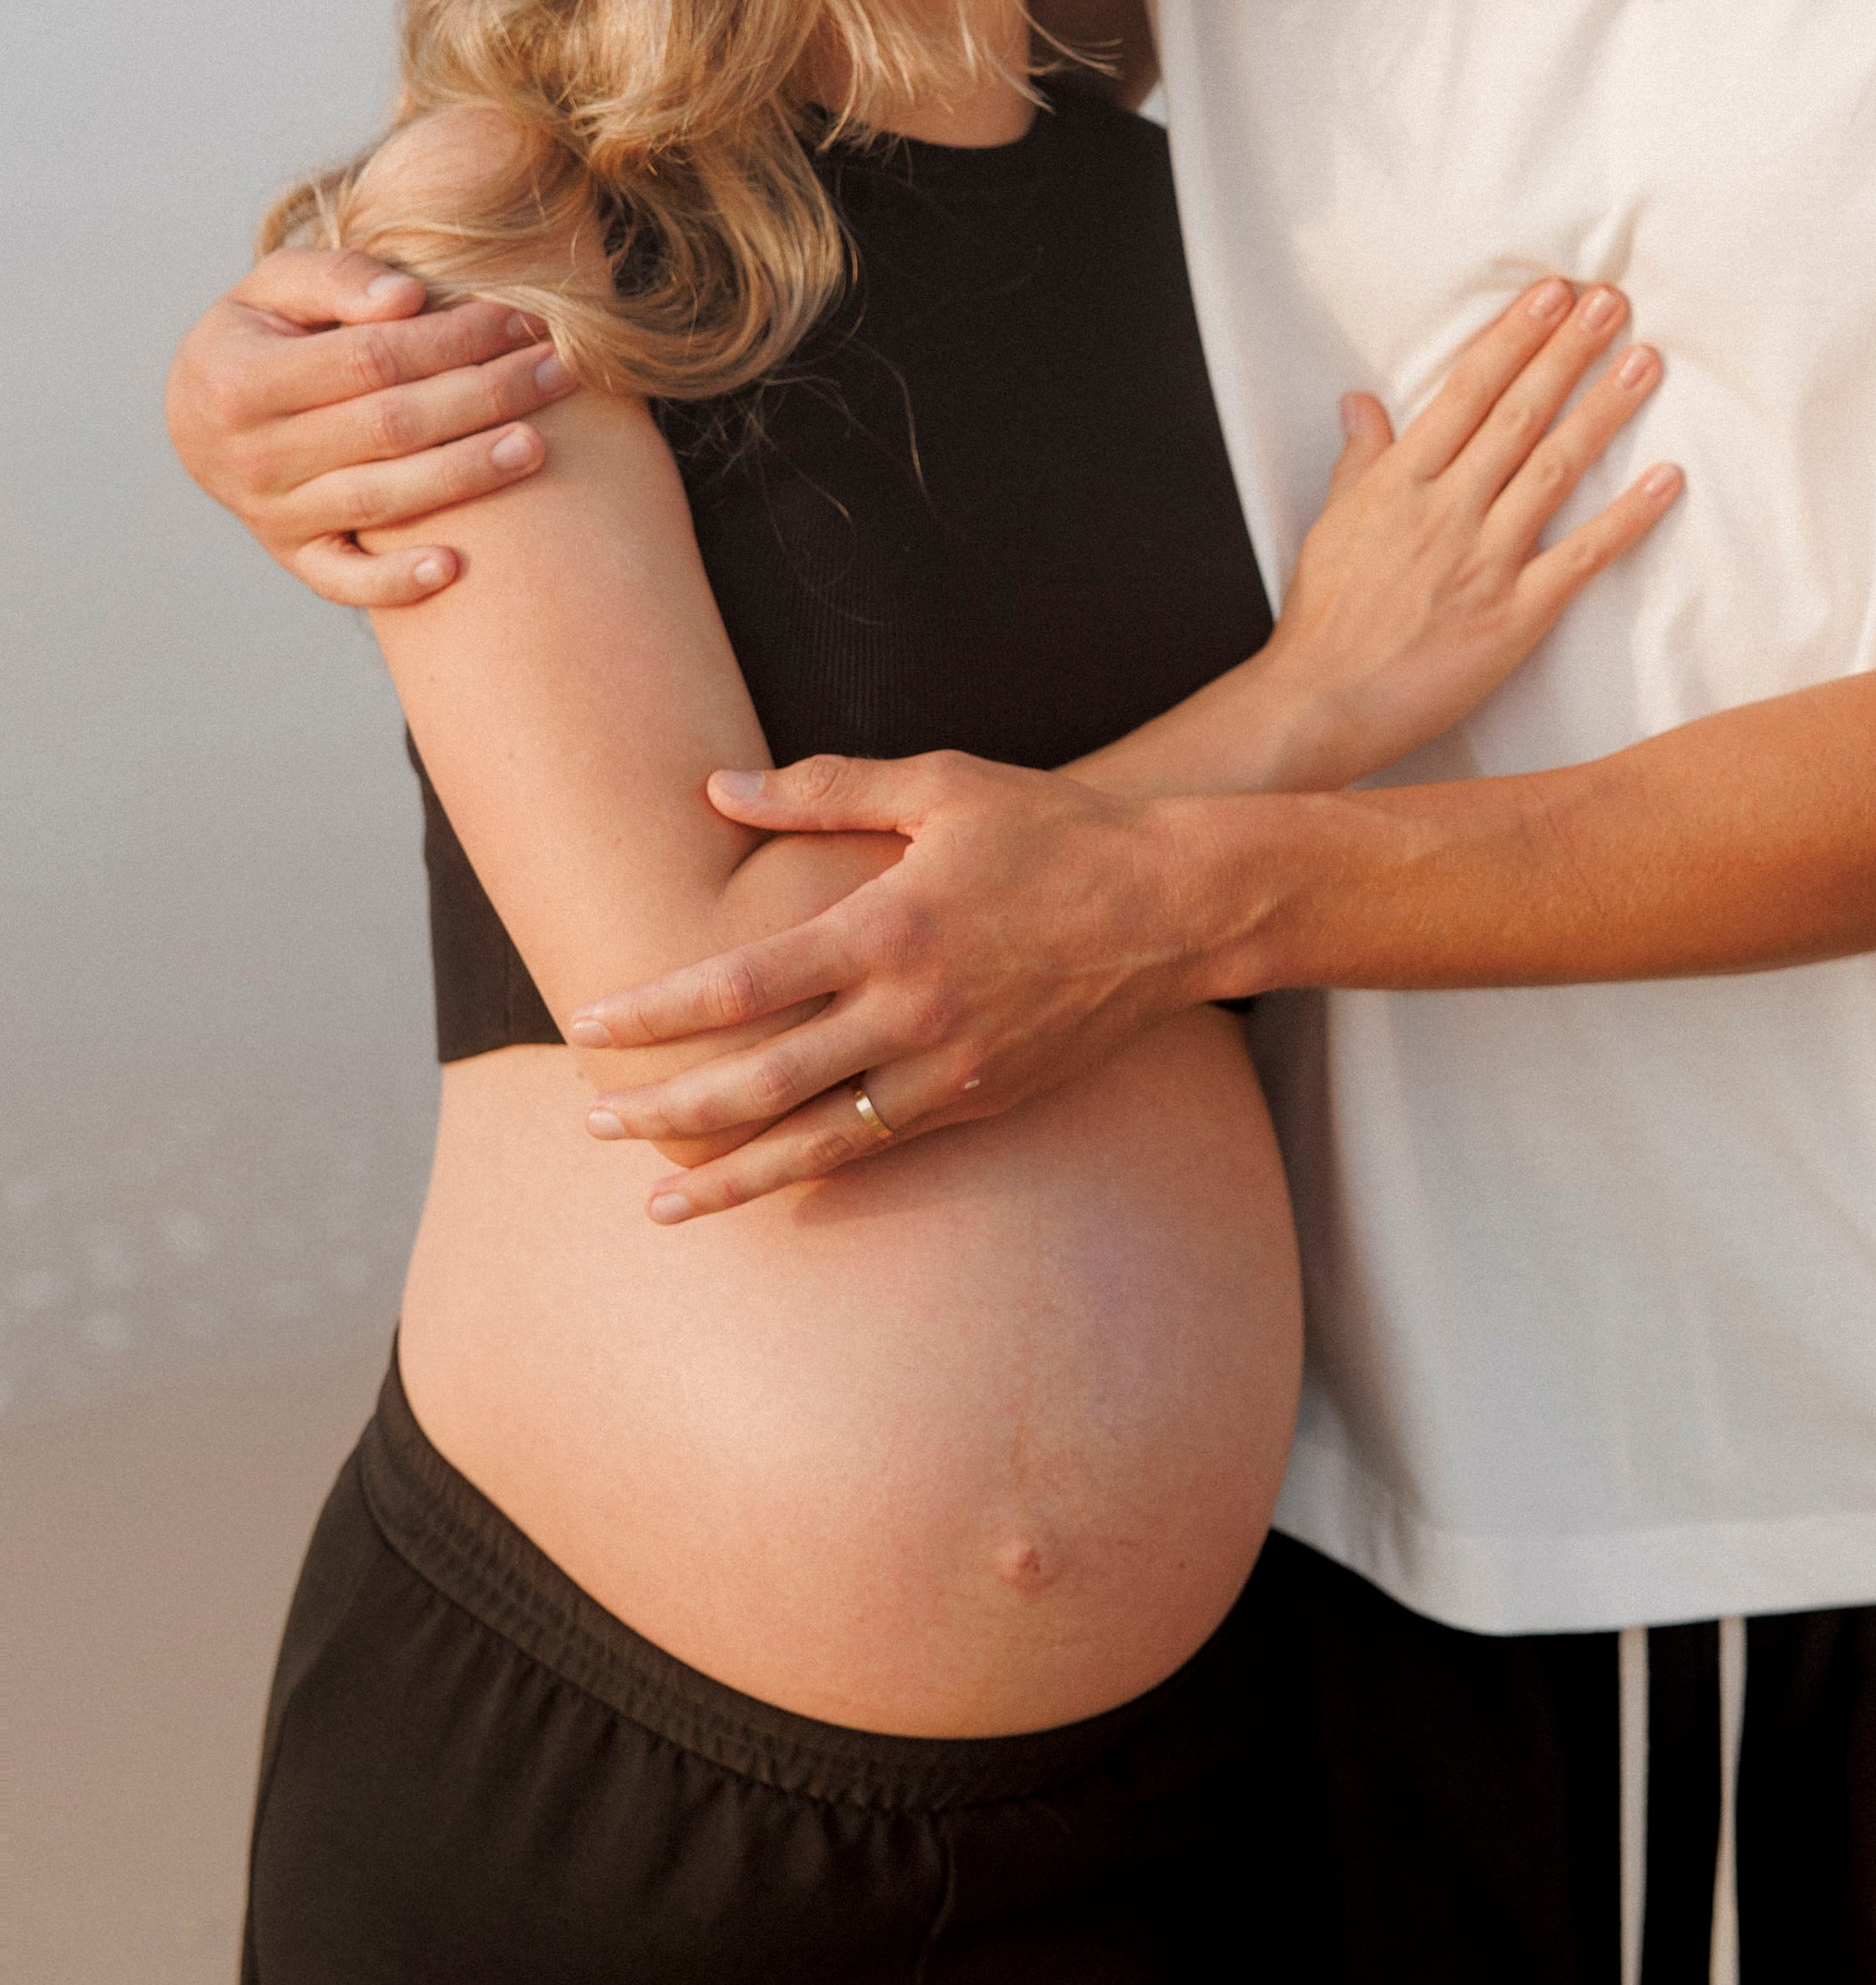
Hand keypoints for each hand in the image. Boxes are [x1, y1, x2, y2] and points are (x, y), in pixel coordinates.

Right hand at [164, 246, 576, 603]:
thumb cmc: (259, 336)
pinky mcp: (294, 556)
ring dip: (466, 475)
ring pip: (382, 499)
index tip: (519, 319)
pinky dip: (396, 582)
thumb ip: (336, 276)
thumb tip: (408, 298)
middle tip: (558, 371)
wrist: (198, 417)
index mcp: (242, 379)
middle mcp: (253, 455)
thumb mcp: (274, 287)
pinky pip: (345, 580)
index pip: (371, 359)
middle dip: (484, 396)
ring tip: (537, 445)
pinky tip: (457, 567)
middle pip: (390, 426)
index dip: (453, 338)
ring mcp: (271, 514)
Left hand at [573, 755, 1213, 1216]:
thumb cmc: (1056, 830)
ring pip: (816, 1142)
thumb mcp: (941, 785)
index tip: (587, 1025)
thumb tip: (716, 786)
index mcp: (886, 927)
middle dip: (666, 1108)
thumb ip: (823, 788)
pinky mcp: (981, 1101)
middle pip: (760, 1082)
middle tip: (592, 1120)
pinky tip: (767, 1185)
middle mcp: (911, 1012)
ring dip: (729, 1173)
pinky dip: (814, 1172)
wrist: (1179, 906)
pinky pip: (878, 1147)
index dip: (655, 1012)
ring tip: (656, 1199)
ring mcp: (948, 1069)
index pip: (740, 986)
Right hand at [1255, 276, 1679, 785]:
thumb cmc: (1325, 619)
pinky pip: (1579, 558)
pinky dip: (1625, 519)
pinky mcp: (1512, 616)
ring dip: (1602, 412)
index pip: (1467, 392)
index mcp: (1400, 483)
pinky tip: (1665, 479)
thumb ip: (1360, 460)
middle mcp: (1445, 510)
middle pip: (1517, 415)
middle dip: (1567, 353)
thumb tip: (1361, 401)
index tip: (1553, 294)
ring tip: (1644, 361)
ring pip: (1552, 469)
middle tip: (1611, 303)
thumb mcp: (1332, 524)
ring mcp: (1483, 561)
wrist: (1321, 703)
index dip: (1514, 337)